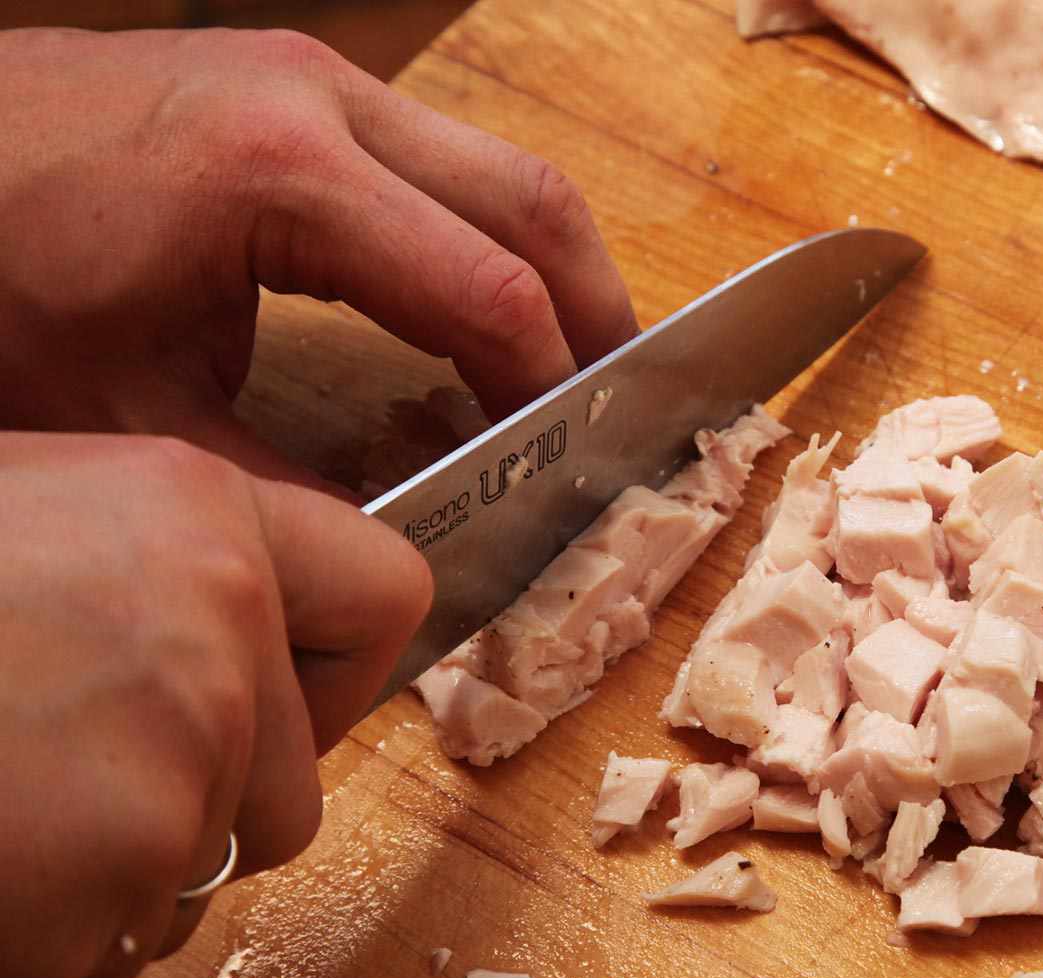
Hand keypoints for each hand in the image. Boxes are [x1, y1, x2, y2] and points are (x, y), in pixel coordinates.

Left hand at [0, 27, 637, 482]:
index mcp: (281, 175)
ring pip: (497, 169)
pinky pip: (439, 163)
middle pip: (532, 201)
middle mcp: (318, 96)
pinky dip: (486, 240)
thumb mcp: (130, 415)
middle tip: (622, 407)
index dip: (547, 390)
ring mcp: (309, 76)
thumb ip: (286, 488)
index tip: (570, 465)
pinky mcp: (291, 85)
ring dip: (552, 269)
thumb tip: (396, 546)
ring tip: (570, 368)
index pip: (486, 293)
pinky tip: (479, 314)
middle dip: (597, 312)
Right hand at [0, 432, 431, 977]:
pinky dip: (55, 931)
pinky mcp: (108, 901)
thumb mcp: (37, 514)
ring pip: (206, 868)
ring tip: (3, 797)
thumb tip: (248, 635)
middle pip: (294, 779)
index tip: (284, 688)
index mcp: (206, 521)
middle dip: (207, 794)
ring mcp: (173, 779)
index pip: (386, 598)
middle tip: (71, 763)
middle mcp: (221, 642)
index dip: (338, 662)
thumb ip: (165, 569)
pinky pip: (122, 944)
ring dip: (120, 863)